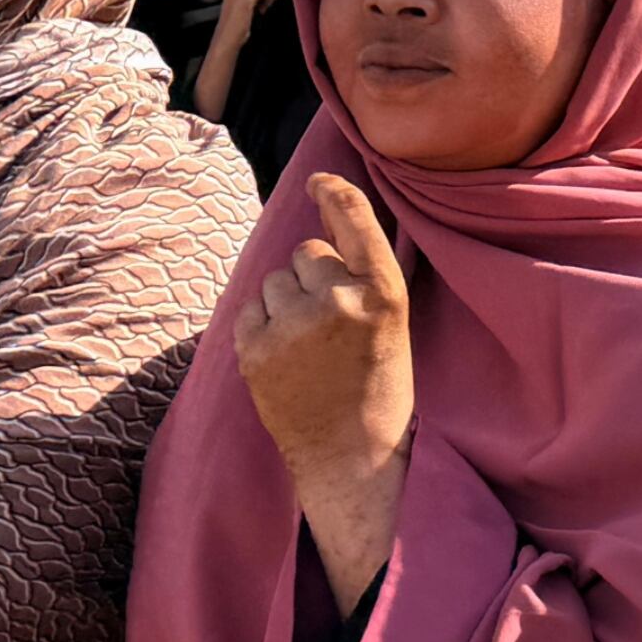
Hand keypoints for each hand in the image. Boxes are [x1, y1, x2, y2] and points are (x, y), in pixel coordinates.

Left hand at [236, 172, 415, 612]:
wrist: (352, 459)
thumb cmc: (378, 389)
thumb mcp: (390, 325)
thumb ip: (360, 273)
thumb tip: (323, 213)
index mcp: (383, 295)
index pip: (355, 221)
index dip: (334, 194)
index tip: (319, 182)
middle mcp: (337, 303)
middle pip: (308, 253)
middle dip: (314, 277)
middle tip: (330, 326)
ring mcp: (292, 326)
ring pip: (275, 279)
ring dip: (286, 301)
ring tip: (309, 347)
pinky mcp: (254, 348)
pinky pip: (251, 307)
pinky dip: (263, 325)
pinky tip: (286, 359)